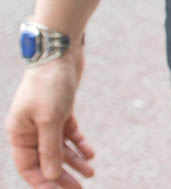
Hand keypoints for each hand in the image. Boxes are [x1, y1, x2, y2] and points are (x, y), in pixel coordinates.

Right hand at [5, 49, 94, 187]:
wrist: (60, 53)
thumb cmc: (49, 85)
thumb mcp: (50, 119)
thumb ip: (49, 148)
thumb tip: (50, 175)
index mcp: (19, 133)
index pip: (28, 167)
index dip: (43, 182)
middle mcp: (30, 128)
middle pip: (45, 160)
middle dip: (61, 176)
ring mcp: (46, 119)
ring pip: (59, 148)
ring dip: (74, 162)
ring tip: (91, 174)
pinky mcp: (61, 111)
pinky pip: (69, 134)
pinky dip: (79, 144)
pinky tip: (90, 154)